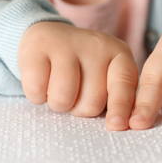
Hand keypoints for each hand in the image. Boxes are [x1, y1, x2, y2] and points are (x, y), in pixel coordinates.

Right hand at [18, 21, 137, 130]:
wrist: (47, 36)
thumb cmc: (81, 68)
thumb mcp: (106, 77)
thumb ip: (118, 99)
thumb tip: (121, 125)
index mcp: (119, 54)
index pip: (124, 84)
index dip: (122, 107)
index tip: (117, 126)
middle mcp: (96, 45)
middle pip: (92, 102)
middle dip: (79, 108)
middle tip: (74, 91)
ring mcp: (66, 43)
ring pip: (63, 98)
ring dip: (58, 104)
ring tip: (58, 87)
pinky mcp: (38, 47)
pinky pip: (37, 90)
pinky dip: (36, 95)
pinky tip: (41, 80)